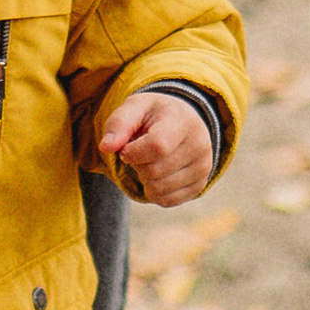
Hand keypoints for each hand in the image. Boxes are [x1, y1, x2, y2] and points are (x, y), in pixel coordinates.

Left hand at [98, 93, 215, 206]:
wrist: (182, 121)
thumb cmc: (154, 116)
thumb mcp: (135, 108)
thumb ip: (119, 124)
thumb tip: (106, 147)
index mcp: (183, 121)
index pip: (158, 146)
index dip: (133, 152)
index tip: (126, 148)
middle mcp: (200, 145)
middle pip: (155, 171)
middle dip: (137, 165)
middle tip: (139, 153)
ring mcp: (203, 168)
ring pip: (159, 189)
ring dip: (144, 179)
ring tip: (150, 162)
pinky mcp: (200, 186)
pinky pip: (166, 201)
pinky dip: (154, 192)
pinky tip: (157, 174)